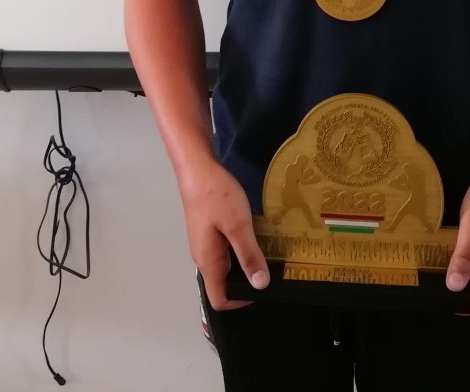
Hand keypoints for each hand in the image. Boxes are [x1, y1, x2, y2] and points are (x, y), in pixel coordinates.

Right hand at [178, 162, 268, 310]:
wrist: (197, 169)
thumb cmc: (216, 197)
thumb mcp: (238, 226)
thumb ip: (249, 256)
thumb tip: (260, 285)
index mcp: (208, 262)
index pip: (219, 299)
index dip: (240, 301)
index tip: (262, 288)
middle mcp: (203, 257)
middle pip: (223, 284)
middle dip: (247, 281)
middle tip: (271, 268)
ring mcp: (204, 243)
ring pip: (225, 265)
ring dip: (244, 262)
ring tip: (267, 251)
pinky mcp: (207, 230)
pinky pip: (224, 249)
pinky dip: (239, 248)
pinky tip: (254, 234)